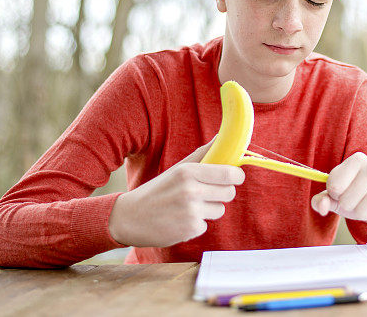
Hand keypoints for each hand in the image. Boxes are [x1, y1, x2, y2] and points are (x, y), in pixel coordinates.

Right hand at [108, 141, 244, 246]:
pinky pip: (206, 225)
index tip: (235, 177)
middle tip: (207, 192)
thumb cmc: (158, 190)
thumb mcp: (178, 169)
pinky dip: (196, 224)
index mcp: (188, 172)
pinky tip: (180, 220)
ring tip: (188, 207)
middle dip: (222, 193)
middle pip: (229, 192)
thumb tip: (223, 137)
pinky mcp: (190, 230)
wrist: (130, 218)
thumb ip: (202, 154)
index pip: (229, 174)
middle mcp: (191, 191)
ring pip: (220, 210)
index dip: (236, 176)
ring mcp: (191, 212)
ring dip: (209, 210)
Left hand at [310, 152, 366, 231]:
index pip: (334, 185)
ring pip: (363, 211)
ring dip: (363, 215)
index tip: (342, 192)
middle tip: (357, 202)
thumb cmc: (355, 197)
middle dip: (349, 207)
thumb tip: (321, 206)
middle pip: (347, 201)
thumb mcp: (335, 197)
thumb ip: (321, 200)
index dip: (335, 195)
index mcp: (357, 159)